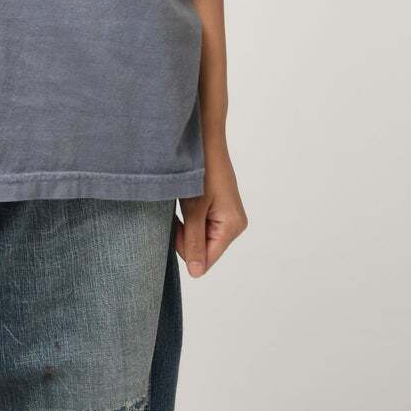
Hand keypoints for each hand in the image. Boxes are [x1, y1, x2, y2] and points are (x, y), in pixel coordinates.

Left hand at [176, 143, 247, 277]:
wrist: (206, 138)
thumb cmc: (202, 170)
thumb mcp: (194, 208)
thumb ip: (194, 241)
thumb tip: (196, 273)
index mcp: (232, 227)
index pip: (205, 259)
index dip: (185, 248)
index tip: (176, 225)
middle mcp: (234, 224)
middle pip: (203, 249)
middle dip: (185, 235)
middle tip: (178, 210)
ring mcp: (227, 216)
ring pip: (199, 236)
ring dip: (186, 224)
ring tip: (184, 202)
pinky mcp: (219, 208)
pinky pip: (201, 224)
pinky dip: (189, 217)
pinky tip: (186, 200)